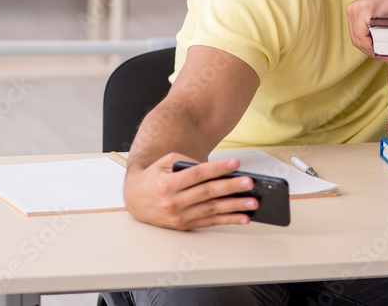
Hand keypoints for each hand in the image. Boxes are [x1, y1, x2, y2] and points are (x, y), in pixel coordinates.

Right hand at [124, 153, 257, 229]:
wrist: (135, 200)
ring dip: (234, 207)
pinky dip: (227, 220)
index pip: (197, 175)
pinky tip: (242, 218)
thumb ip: (187, 162)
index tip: (235, 164)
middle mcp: (173, 201)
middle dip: (230, 188)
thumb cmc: (154, 177)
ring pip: (211, 210)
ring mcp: (179, 216)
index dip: (218, 169)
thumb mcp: (165, 162)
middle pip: (207, 193)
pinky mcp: (183, 226)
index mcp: (168, 183)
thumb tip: (214, 169)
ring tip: (251, 202)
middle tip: (249, 184)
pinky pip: (209, 223)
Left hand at [346, 0, 387, 62]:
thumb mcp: (383, 19)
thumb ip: (376, 31)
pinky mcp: (364, 11)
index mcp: (355, 9)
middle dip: (371, 52)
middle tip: (387, 59)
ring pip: (359, 40)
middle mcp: (352, 8)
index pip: (356, 36)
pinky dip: (372, 47)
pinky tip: (384, 51)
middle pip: (356, 39)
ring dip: (373, 52)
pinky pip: (362, 36)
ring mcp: (356, 9)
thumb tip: (377, 52)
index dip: (368, 49)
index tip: (382, 57)